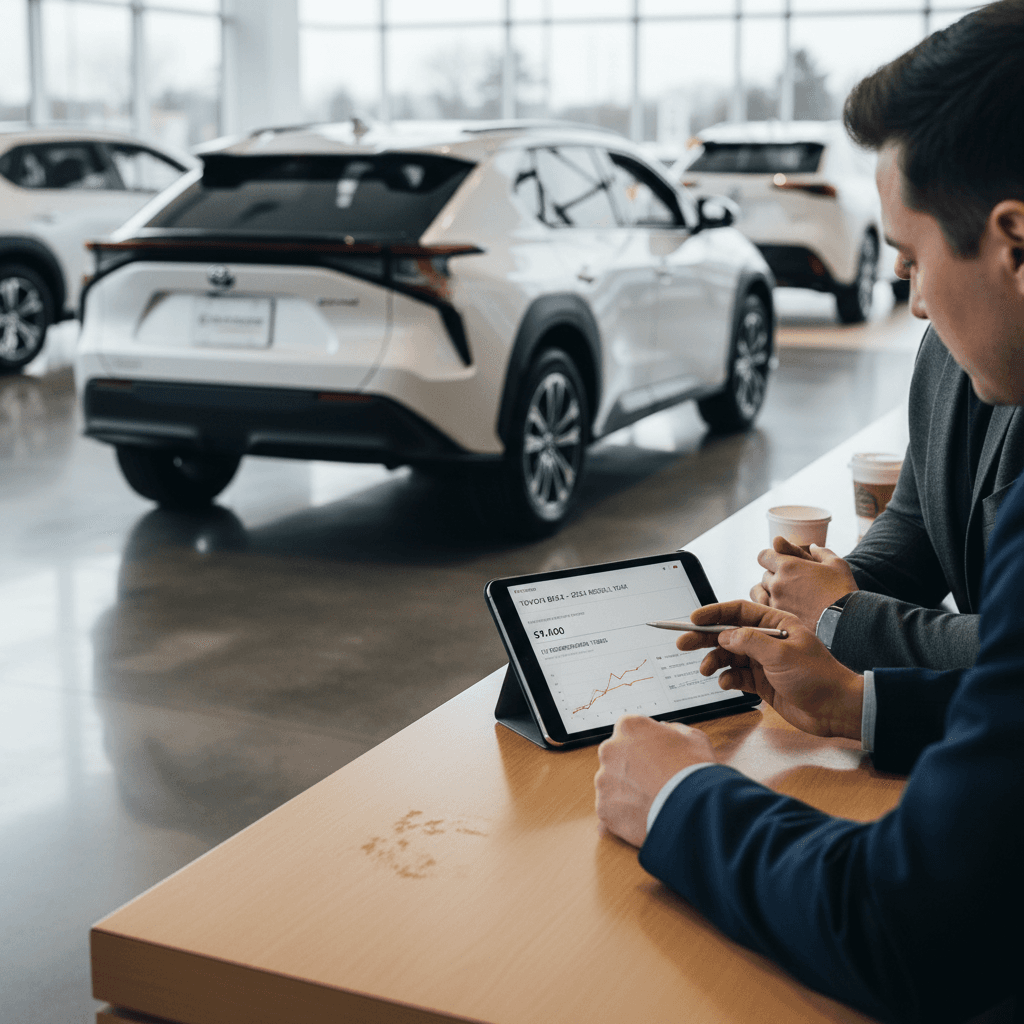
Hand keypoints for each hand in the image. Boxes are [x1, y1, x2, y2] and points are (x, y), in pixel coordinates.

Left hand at [595, 715, 715, 847]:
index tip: (655, 758)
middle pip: (616, 757)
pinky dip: (624, 814)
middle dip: (631, 767)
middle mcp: (609, 749)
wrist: (694, 809)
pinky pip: (611, 809)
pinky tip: (645, 816)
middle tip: (654, 781)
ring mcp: (603, 779)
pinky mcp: (604, 807)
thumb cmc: (695, 771)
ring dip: (627, 791)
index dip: (644, 746)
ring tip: (652, 801)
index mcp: (628, 727)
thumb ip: (671, 729)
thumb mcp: (692, 737)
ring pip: (612, 784)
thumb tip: (662, 729)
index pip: (629, 732)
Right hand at [680, 601, 863, 739]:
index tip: (692, 619)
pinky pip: (737, 676)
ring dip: (715, 661)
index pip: (738, 611)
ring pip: (729, 656)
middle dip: (705, 638)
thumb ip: (749, 641)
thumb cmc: (818, 677)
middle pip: (728, 633)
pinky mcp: (763, 682)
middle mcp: (768, 640)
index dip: (714, 613)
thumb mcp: (781, 654)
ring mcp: (764, 661)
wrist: (837, 709)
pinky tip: (726, 683)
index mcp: (776, 623)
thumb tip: (724, 635)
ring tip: (706, 670)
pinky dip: (728, 679)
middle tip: (683, 643)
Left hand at [750, 536, 858, 631]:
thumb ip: (821, 552)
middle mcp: (777, 583)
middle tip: (792, 584)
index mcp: (788, 566)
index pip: (763, 556)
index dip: (771, 558)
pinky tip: (782, 609)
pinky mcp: (778, 619)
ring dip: (768, 592)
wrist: (846, 621)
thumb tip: (812, 546)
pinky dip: (769, 607)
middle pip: (765, 575)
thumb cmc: (843, 590)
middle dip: (775, 576)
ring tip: (783, 597)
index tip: (780, 563)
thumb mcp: (836, 564)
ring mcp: (775, 602)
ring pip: (760, 592)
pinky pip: (763, 609)